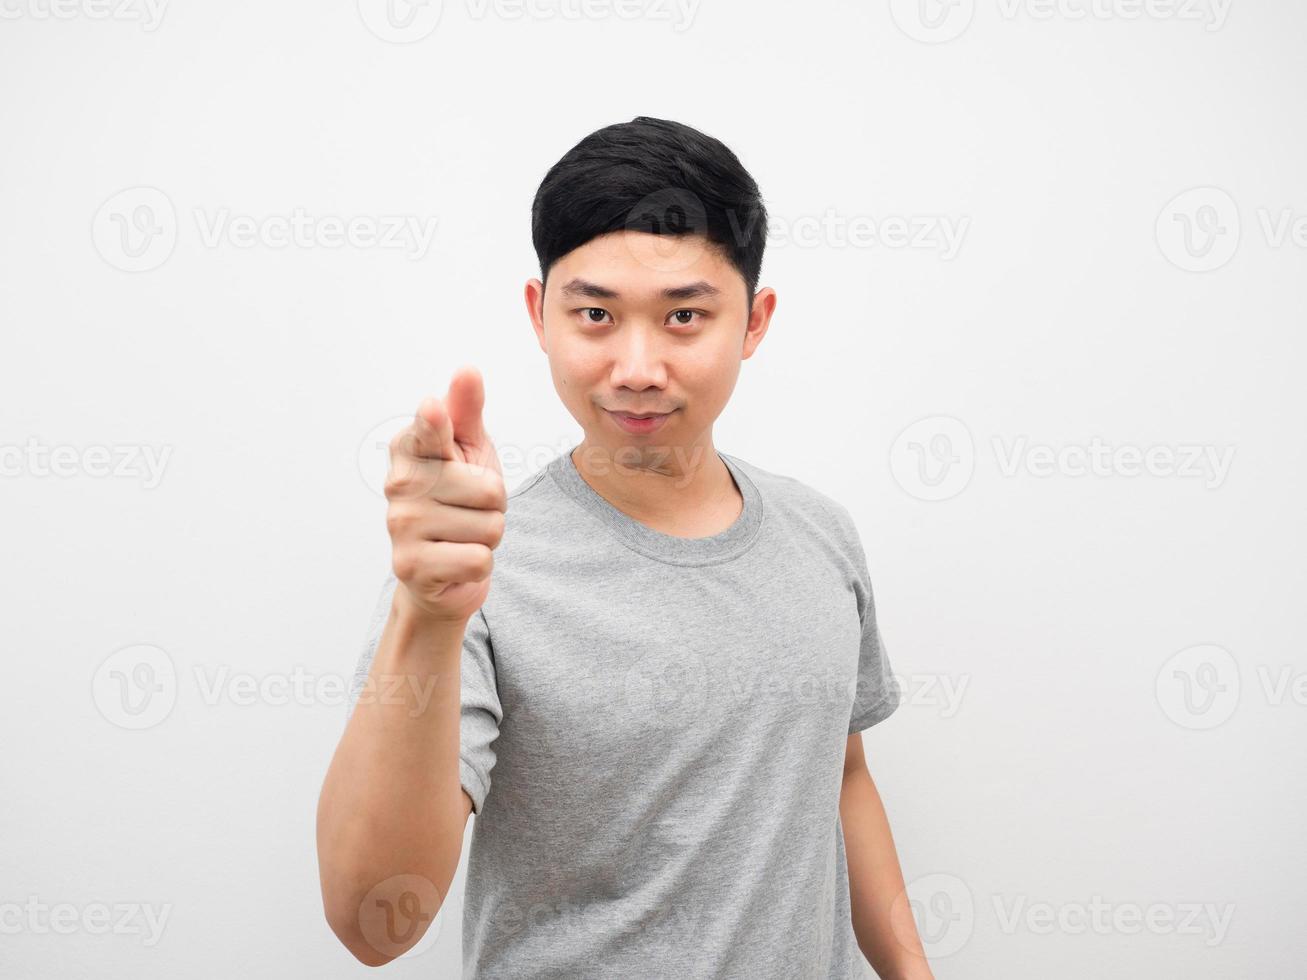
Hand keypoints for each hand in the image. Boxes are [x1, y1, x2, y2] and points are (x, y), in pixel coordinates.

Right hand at [384, 366, 506, 624]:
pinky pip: (479, 559)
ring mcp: (400, 526)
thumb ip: (467, 412)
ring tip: (461, 535)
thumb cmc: (459, 500)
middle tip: (469, 510)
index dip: (435, 422)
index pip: (430, 431)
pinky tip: (455, 560)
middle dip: (494, 505)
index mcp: (411, 448)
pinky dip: (479, 564)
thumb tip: (467, 369)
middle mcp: (398, 484)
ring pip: (490, 526)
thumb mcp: (469, 452)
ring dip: (487, 536)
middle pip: (490, 490)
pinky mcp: (411, 566)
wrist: (443, 571)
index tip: (433, 408)